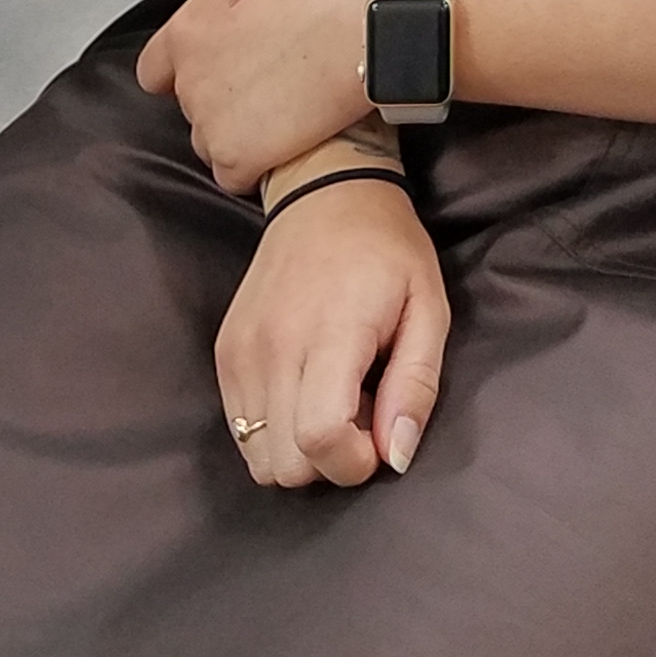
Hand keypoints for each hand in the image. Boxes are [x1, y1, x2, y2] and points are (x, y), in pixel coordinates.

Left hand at [136, 0, 379, 194]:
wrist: (367, 24)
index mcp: (187, 32)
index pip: (155, 70)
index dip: (184, 69)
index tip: (222, 64)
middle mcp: (190, 81)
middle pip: (191, 105)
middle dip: (222, 97)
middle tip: (269, 79)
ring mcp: (211, 123)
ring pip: (210, 143)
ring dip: (238, 133)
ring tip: (283, 111)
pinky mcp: (239, 158)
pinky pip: (233, 176)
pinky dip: (256, 166)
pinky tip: (287, 143)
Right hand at [216, 172, 449, 489]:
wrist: (325, 192)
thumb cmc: (388, 251)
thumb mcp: (429, 308)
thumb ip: (416, 386)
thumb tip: (396, 457)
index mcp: (331, 331)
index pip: (318, 439)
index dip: (353, 461)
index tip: (379, 433)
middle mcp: (273, 345)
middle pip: (286, 464)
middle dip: (331, 458)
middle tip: (359, 407)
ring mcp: (241, 350)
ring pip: (258, 458)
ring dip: (300, 449)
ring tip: (331, 397)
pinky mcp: (225, 353)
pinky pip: (240, 432)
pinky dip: (274, 429)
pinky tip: (303, 387)